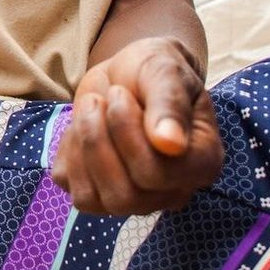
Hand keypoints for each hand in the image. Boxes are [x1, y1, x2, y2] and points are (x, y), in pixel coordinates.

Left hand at [50, 36, 221, 215]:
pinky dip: (68, 152)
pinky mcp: (98, 194)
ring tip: (90, 109)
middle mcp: (171, 192)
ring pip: (93, 199)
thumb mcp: (164, 71)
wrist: (127, 75)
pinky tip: (82, 130)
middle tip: (99, 100)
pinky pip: (71, 186)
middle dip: (99, 139)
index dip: (126, 133)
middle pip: (124, 195)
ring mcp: (135, 199)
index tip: (121, 95)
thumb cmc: (154, 70)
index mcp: (201, 164)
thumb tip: (171, 144)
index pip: (156, 174)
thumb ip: (170, 104)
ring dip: (82, 145)